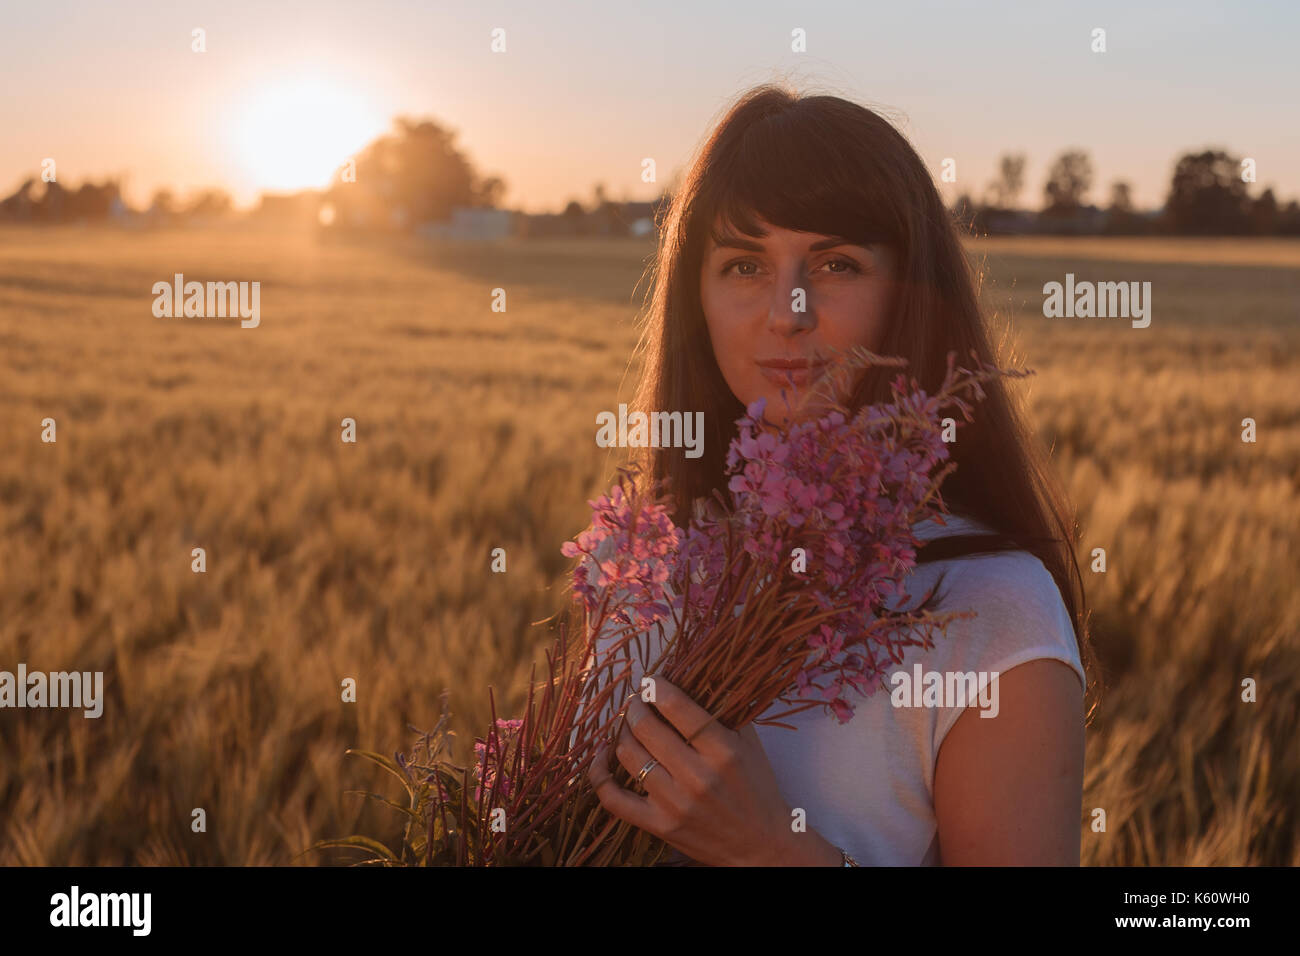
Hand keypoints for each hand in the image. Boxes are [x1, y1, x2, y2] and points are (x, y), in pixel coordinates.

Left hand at [587, 676, 840, 865]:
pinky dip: (599, 773)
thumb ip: (724, 713)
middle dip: (636, 706)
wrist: (761, 846)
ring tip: (629, 725)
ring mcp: (674, 803)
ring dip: (623, 732)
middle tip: (638, 702)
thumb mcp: (749, 745)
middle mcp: (697, 777)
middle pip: (646, 728)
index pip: (679, 708)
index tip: (650, 680)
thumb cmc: (756, 789)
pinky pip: (613, 798)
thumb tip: (691, 678)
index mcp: (723, 752)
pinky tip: (602, 755)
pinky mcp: (658, 825)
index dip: (657, 687)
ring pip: (629, 754)